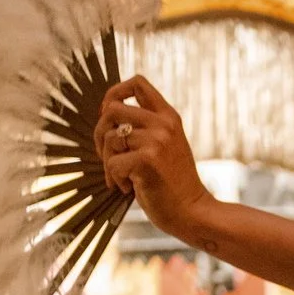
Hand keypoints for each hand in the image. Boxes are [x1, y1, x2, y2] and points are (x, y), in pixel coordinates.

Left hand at [96, 76, 210, 239]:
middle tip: (107, 155)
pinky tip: (129, 188)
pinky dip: (115, 179)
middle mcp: (163, 124)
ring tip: (122, 177)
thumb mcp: (166, 146)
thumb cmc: (174, 183)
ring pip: (110, 139)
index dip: (114, 93)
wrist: (193, 211)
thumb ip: (146, 128)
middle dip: (100, 133)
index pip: (137, 82)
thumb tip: (105, 116)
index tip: (109, 116)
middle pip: (112, 109)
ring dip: (108, 161)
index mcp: (168, 116)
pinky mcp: (148, 161)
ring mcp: (157, 141)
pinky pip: (113, 163)